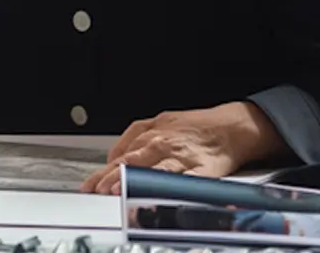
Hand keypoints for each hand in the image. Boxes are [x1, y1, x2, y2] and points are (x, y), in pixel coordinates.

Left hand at [80, 101, 283, 194]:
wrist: (230, 127)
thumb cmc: (192, 127)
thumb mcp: (156, 123)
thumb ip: (131, 139)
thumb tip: (111, 158)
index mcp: (149, 135)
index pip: (119, 158)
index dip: (102, 173)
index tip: (90, 187)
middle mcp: (163, 146)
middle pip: (133, 163)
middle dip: (114, 177)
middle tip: (99, 190)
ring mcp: (182, 158)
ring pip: (154, 171)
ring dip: (136, 181)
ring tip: (120, 190)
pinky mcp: (204, 171)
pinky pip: (187, 180)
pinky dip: (174, 187)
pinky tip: (163, 195)